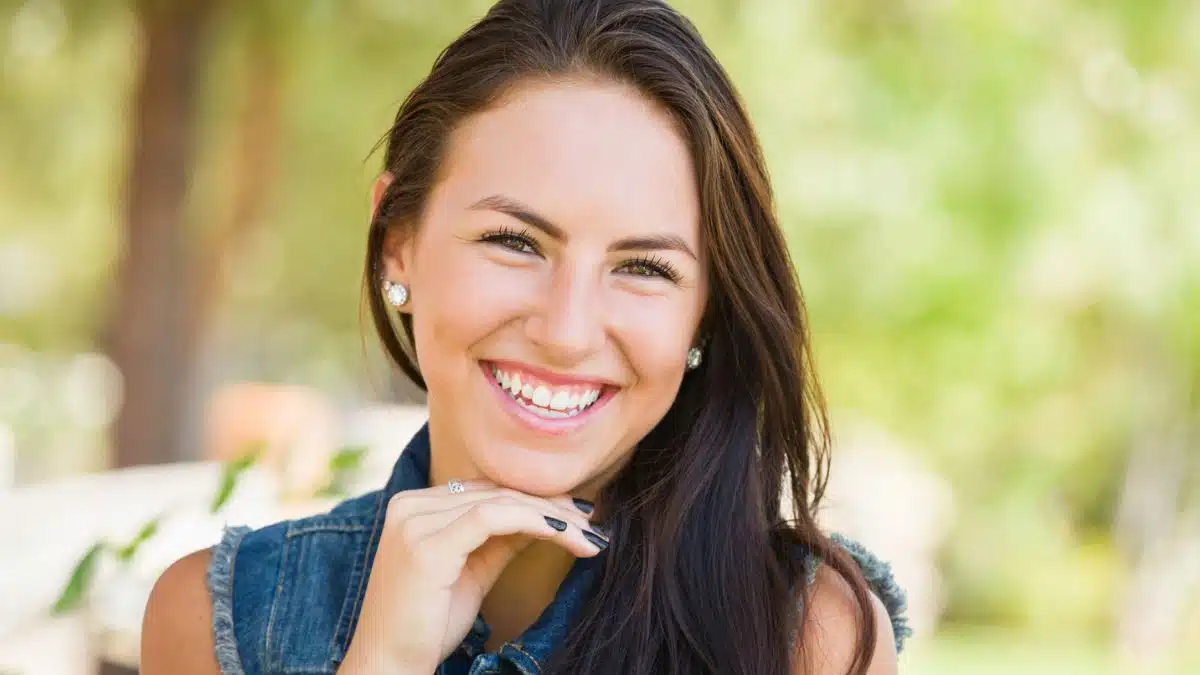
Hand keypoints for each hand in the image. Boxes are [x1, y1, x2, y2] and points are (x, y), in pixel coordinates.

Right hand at [337, 480, 606, 673]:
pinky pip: (493, 519)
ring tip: (589, 535)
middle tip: (594, 523)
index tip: (578, 514)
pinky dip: (535, 522)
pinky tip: (565, 535)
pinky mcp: (426, 545)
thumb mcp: (471, 572)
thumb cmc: (426, 626)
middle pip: (497, 492)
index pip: (487, 490)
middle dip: (552, 507)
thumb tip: (545, 516)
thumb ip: (501, 540)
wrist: (387, 666)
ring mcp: (414, 522)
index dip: (536, 498)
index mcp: (413, 506)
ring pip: (501, 502)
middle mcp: (409, 504)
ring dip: (553, 517)